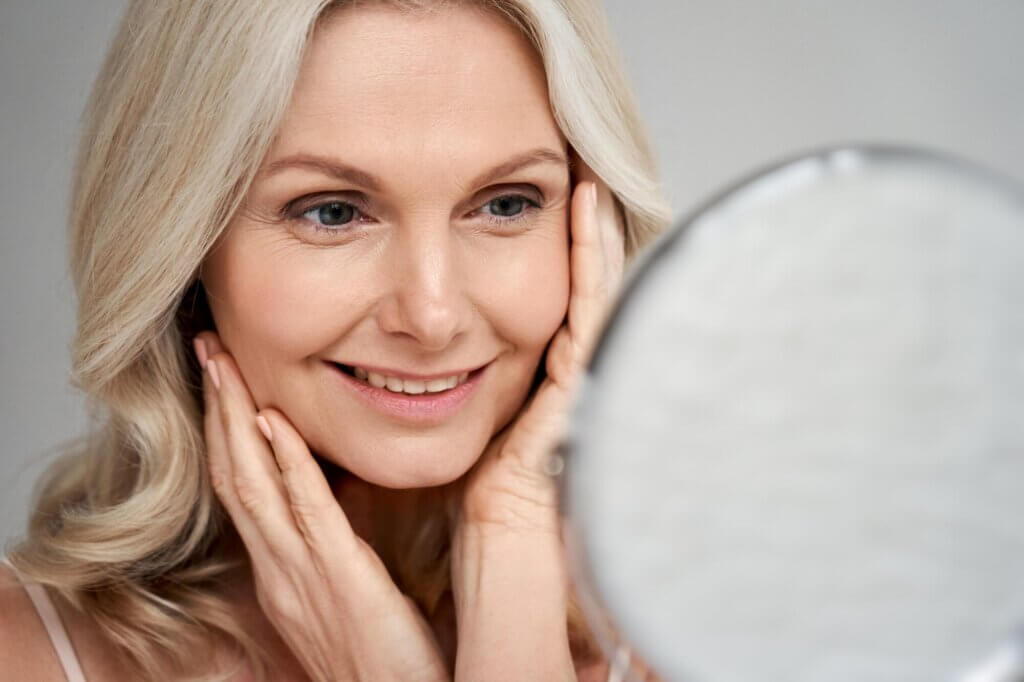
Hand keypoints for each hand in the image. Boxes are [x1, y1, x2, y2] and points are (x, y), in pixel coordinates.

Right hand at [195, 331, 448, 681]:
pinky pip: (308, 512)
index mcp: (281, 569)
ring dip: (238, 419)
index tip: (220, 379)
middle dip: (219, 407)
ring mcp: (303, 573)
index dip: (224, 429)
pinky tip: (275, 423)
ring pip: (256, 484)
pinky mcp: (342, 578)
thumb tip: (327, 507)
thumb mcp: (341, 595)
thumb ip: (328, 551)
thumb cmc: (378, 658)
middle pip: (234, 474)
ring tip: (225, 365)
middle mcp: (280, 567)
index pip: (240, 487)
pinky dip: (288, 464)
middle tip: (207, 349)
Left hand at [457, 153, 624, 533]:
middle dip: (570, 230)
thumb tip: (381, 357)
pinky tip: (589, 203)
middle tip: (568, 171)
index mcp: (528, 376)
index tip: (523, 201)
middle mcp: (559, 367)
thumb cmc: (470, 502)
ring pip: (590, 284)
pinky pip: (592, 303)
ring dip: (588, 227)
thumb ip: (425, 393)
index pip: (538, 301)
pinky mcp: (584, 377)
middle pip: (568, 284)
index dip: (538, 252)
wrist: (500, 550)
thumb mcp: (439, 431)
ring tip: (584, 173)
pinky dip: (594, 251)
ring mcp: (578, 372)